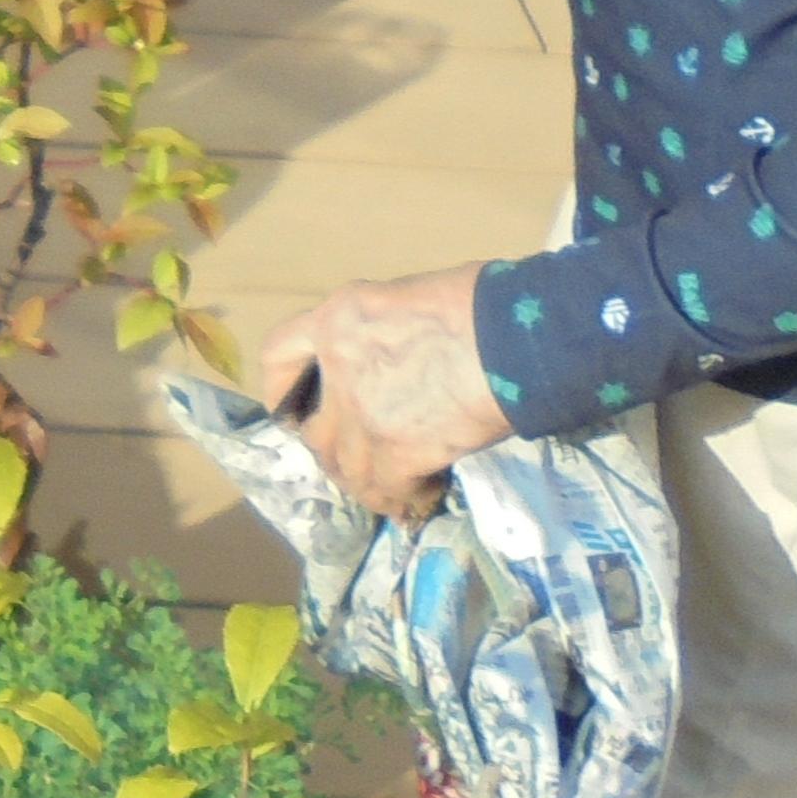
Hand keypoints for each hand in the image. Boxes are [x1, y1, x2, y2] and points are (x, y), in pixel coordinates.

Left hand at [258, 266, 514, 515]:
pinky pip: (386, 490)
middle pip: (314, 429)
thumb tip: (400, 358)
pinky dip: (401, 499)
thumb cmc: (482, 302)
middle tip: (362, 462)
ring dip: (366, 484)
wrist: (517, 335)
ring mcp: (362, 414)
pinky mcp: (398, 452)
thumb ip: (385, 331)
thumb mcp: (412, 298)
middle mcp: (337, 368)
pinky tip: (422, 497)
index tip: (296, 413)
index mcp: (337, 319)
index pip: (279, 354)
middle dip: (334, 452)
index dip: (284, 391)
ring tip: (392, 490)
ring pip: (345, 468)